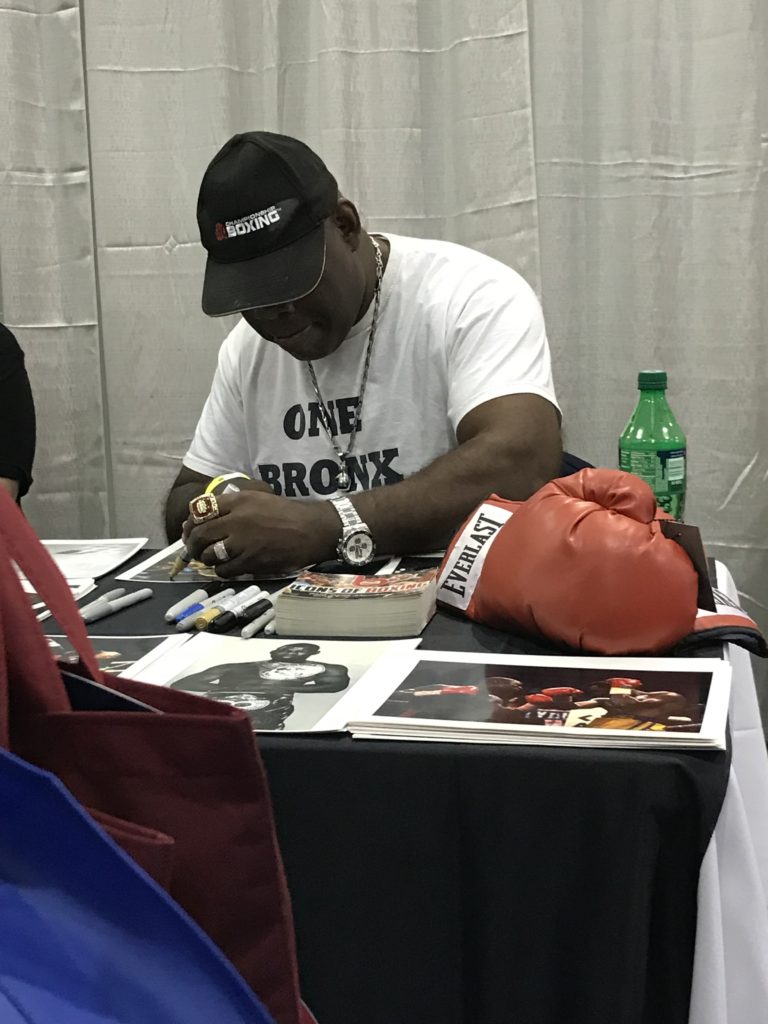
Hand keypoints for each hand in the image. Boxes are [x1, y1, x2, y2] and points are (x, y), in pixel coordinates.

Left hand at [182, 491, 338, 576]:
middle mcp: (237, 520)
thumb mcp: (258, 498)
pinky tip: (228, 566)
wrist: (311, 530)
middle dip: (194, 545)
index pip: (201, 510)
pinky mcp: (251, 561)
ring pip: (209, 554)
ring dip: (208, 558)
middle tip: (195, 550)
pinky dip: (221, 570)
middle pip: (200, 534)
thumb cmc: (286, 514)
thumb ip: (233, 505)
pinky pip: (224, 570)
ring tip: (214, 558)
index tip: (190, 530)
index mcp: (238, 501)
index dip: (191, 523)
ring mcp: (243, 542)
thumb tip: (207, 517)